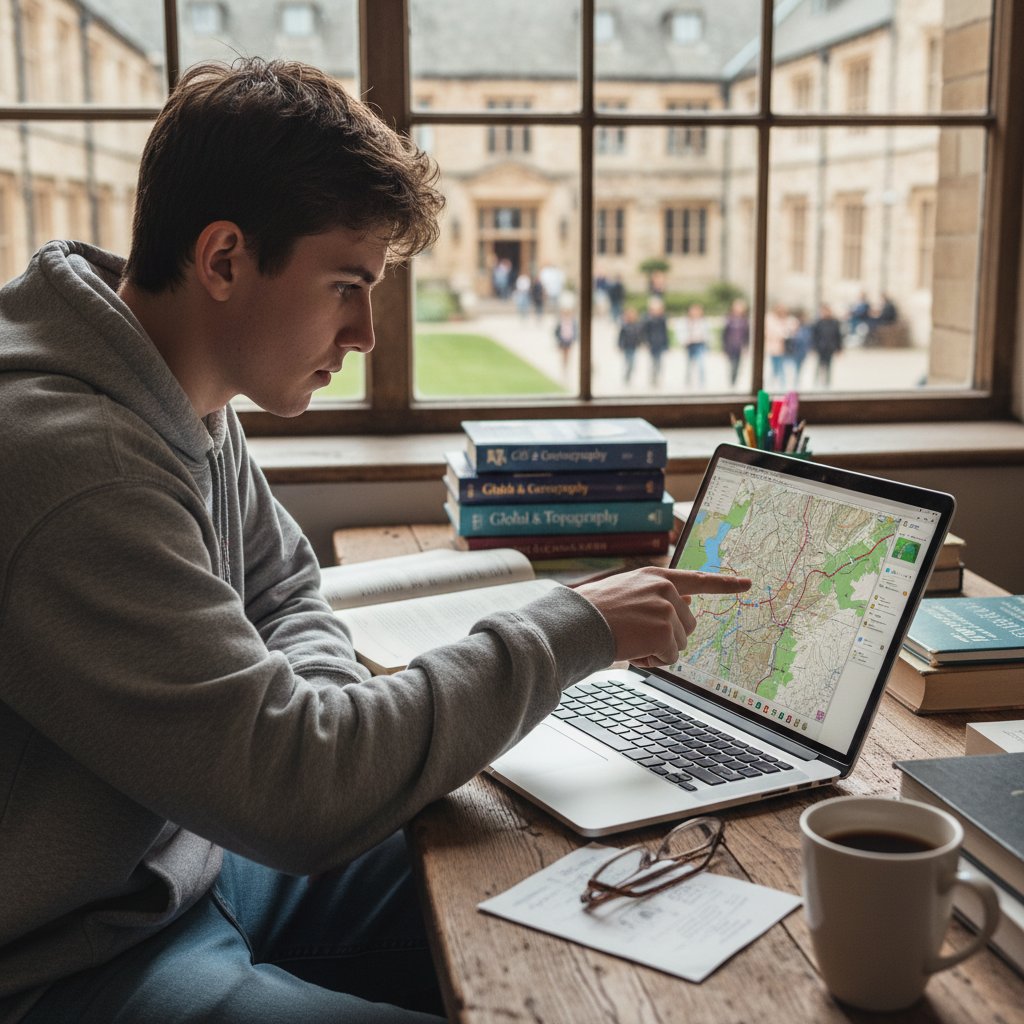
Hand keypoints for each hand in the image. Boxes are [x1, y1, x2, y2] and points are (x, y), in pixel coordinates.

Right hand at [577, 567, 751, 668]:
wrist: (578, 621)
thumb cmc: (595, 610)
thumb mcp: (628, 590)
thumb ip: (657, 595)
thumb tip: (685, 604)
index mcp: (657, 577)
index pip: (699, 580)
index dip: (725, 583)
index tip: (747, 582)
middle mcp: (666, 590)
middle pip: (689, 624)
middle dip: (668, 635)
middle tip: (638, 633)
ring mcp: (667, 610)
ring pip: (679, 643)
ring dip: (658, 648)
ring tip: (630, 638)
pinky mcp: (664, 631)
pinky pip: (669, 658)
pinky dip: (652, 660)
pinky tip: (632, 648)